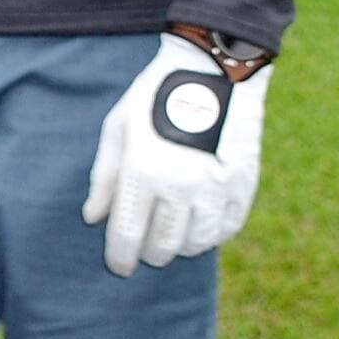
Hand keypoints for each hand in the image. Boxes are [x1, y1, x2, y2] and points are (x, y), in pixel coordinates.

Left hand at [84, 33, 271, 277]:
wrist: (212, 71)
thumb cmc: (153, 97)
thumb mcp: (118, 129)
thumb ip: (105, 178)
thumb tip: (93, 219)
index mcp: (145, 172)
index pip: (129, 234)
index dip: (121, 258)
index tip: (119, 267)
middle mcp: (182, 186)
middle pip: (163, 245)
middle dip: (148, 253)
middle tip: (142, 249)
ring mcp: (217, 188)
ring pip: (197, 243)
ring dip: (179, 248)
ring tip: (169, 239)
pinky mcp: (244, 185)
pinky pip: (227, 229)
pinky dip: (211, 236)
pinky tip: (199, 229)